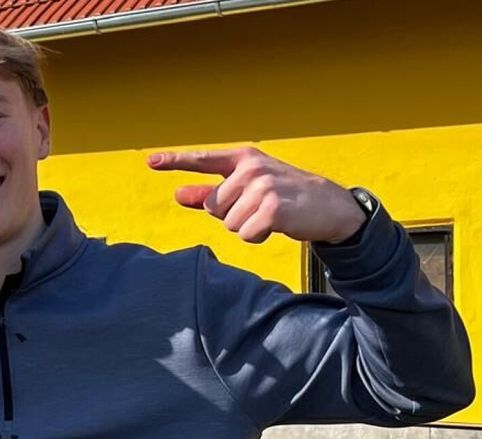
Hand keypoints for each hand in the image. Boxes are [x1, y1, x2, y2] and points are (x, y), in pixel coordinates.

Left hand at [147, 147, 364, 244]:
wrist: (331, 206)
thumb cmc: (284, 196)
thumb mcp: (248, 188)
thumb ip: (211, 192)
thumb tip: (178, 194)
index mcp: (243, 159)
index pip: (203, 160)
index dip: (174, 161)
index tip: (150, 161)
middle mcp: (251, 169)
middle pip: (214, 207)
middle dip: (233, 216)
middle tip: (261, 208)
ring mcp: (262, 187)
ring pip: (229, 224)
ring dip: (247, 227)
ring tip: (271, 215)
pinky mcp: (272, 208)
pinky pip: (245, 235)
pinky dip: (258, 237)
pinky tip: (277, 225)